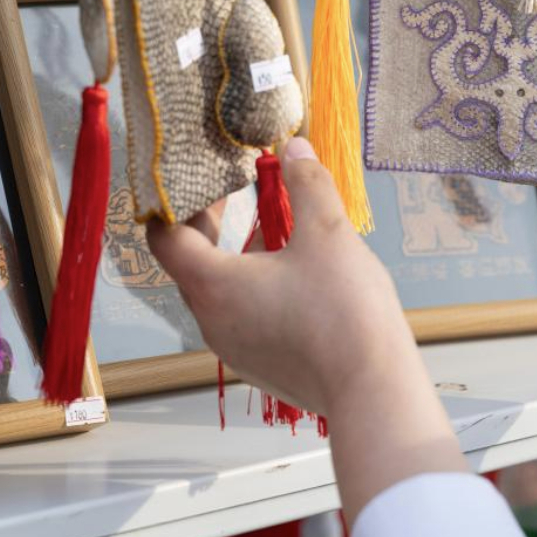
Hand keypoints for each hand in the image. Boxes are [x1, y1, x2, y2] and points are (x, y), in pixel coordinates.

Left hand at [147, 138, 466, 522]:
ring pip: (216, 294)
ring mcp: (233, 349)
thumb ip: (307, 184)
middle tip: (232, 196)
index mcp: (214, 285)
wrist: (372, 389)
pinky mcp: (259, 367)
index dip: (174, 203)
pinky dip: (251, 291)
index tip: (200, 181)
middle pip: (189, 265)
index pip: (164, 238)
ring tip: (270, 232)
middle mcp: (212, 321)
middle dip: (206, 226)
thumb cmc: (345, 310)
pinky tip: (293, 278)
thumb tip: (294, 148)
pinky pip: (240, 319)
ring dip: (233, 259)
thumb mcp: (328, 233)